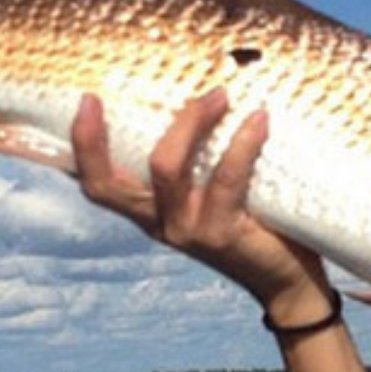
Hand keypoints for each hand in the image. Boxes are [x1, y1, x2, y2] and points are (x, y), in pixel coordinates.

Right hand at [70, 90, 332, 322]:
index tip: (87, 101)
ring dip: (191, 123)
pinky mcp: (221, 234)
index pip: (99, 185)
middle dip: (103, 136)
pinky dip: (242, 143)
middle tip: (116, 90)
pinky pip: (226, 178)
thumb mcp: (212, 193)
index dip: (84, 147)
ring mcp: (187, 230)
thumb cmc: (253, 225)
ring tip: (220, 95)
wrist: (286, 281)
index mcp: (150, 211)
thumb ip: (199, 160)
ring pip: (167, 168)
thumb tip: (206, 92)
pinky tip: (259, 120)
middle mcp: (159, 222)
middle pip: (111, 183)